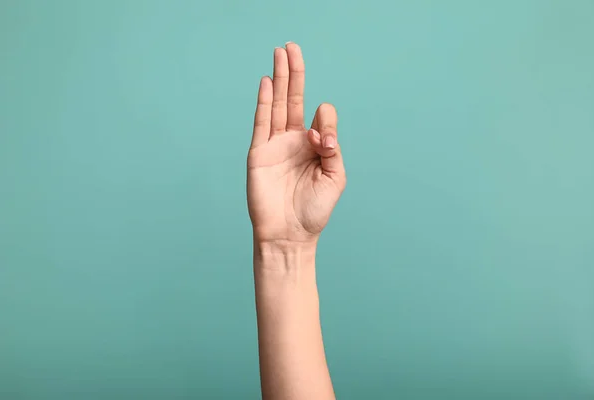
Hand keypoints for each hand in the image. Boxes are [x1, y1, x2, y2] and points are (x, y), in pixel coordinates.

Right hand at [247, 43, 345, 244]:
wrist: (289, 235)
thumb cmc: (314, 211)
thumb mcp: (335, 178)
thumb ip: (333, 149)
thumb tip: (322, 122)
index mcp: (314, 147)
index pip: (321, 118)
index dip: (326, 122)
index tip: (325, 142)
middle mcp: (294, 142)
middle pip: (294, 99)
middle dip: (295, 73)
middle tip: (292, 47)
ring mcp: (275, 146)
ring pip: (277, 105)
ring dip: (280, 79)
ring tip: (280, 53)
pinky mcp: (259, 153)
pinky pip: (262, 122)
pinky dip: (265, 102)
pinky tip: (268, 82)